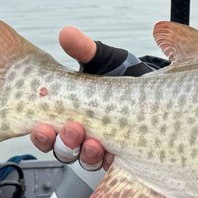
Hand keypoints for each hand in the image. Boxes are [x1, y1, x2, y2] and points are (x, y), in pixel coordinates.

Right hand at [29, 27, 111, 169]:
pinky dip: (110, 160)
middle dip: (63, 143)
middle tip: (72, 130)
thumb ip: (85, 50)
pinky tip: (112, 153)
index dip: (40, 134)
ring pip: (85, 159)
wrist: (157, 84)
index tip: (41, 126)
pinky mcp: (125, 152)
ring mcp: (103, 145)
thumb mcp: (104, 59)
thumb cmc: (122, 73)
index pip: (46, 131)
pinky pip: (112, 164)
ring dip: (87, 153)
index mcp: (68, 113)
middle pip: (62, 149)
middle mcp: (81, 133)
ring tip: (94, 143)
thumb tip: (67, 33)